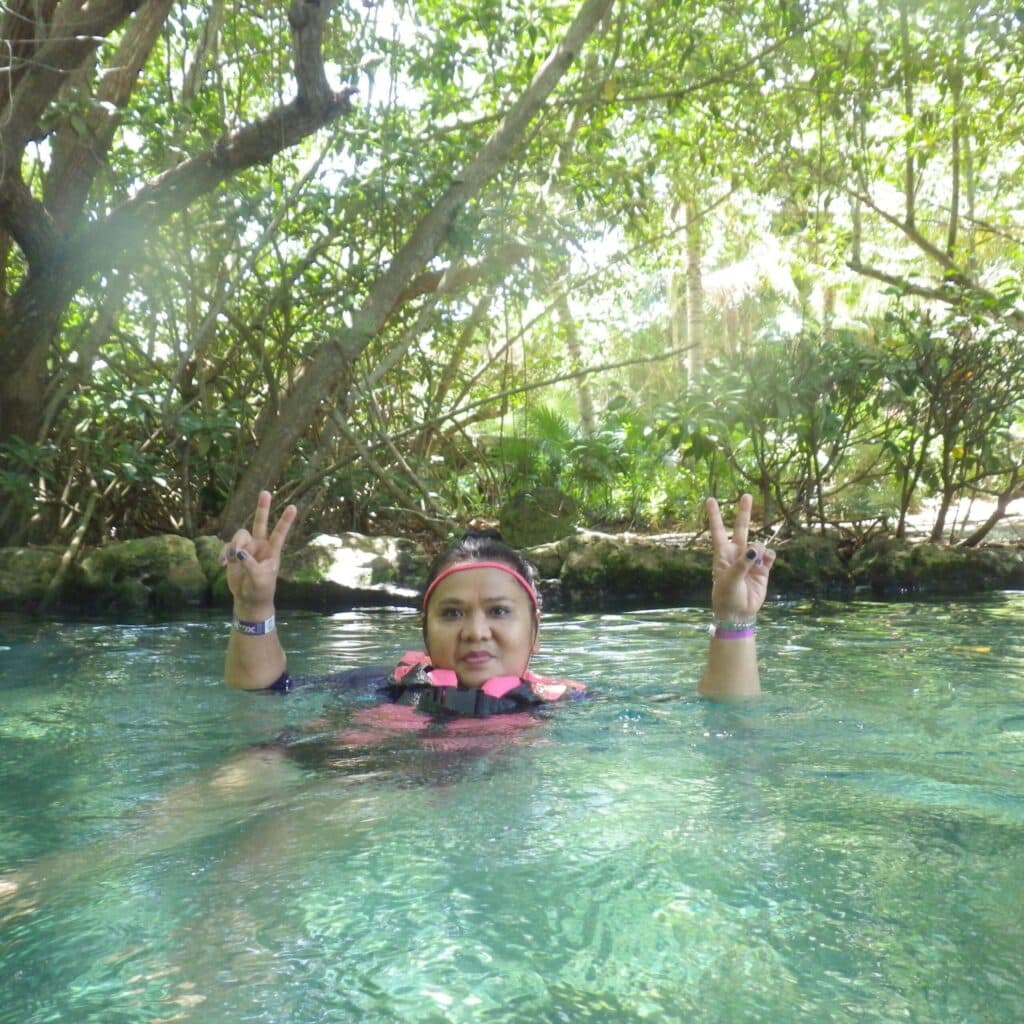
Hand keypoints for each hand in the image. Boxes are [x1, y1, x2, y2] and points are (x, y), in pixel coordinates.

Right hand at [219, 490, 296, 613]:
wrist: (248, 599)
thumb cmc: (260, 589)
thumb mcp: (259, 579)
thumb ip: (250, 565)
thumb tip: (240, 552)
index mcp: (272, 551)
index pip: (280, 533)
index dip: (285, 520)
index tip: (293, 507)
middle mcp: (260, 546)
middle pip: (260, 523)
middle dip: (262, 508)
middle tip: (265, 492)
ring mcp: (247, 548)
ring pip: (239, 536)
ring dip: (234, 546)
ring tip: (231, 560)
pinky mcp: (235, 553)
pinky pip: (228, 547)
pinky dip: (225, 554)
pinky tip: (223, 563)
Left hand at [706, 493, 774, 621]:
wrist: (738, 614)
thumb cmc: (726, 597)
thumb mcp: (729, 580)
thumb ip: (741, 564)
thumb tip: (755, 549)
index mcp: (722, 554)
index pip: (718, 530)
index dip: (714, 515)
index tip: (710, 499)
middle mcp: (736, 554)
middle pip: (741, 528)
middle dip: (744, 512)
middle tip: (746, 495)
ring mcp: (750, 560)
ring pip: (758, 543)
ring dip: (759, 549)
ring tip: (755, 563)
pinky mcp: (762, 568)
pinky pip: (768, 554)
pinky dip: (769, 555)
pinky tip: (766, 561)